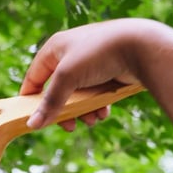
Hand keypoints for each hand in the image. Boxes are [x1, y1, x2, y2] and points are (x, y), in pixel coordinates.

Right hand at [20, 18, 172, 172]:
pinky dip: (98, 105)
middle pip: (58, 90)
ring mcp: (91, 63)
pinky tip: (104, 113)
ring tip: (92, 120)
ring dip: (83, 111)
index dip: (31, 98)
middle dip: (64, 110)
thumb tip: (31, 125)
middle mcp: (71, 54)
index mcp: (56, 48)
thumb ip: (50, 103)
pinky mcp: (108, 71)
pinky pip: (96, 94)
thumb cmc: (100, 54)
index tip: (30, 118)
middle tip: (70, 126)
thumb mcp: (68, 78)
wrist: (142, 46)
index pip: (34, 76)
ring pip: (79, 95)